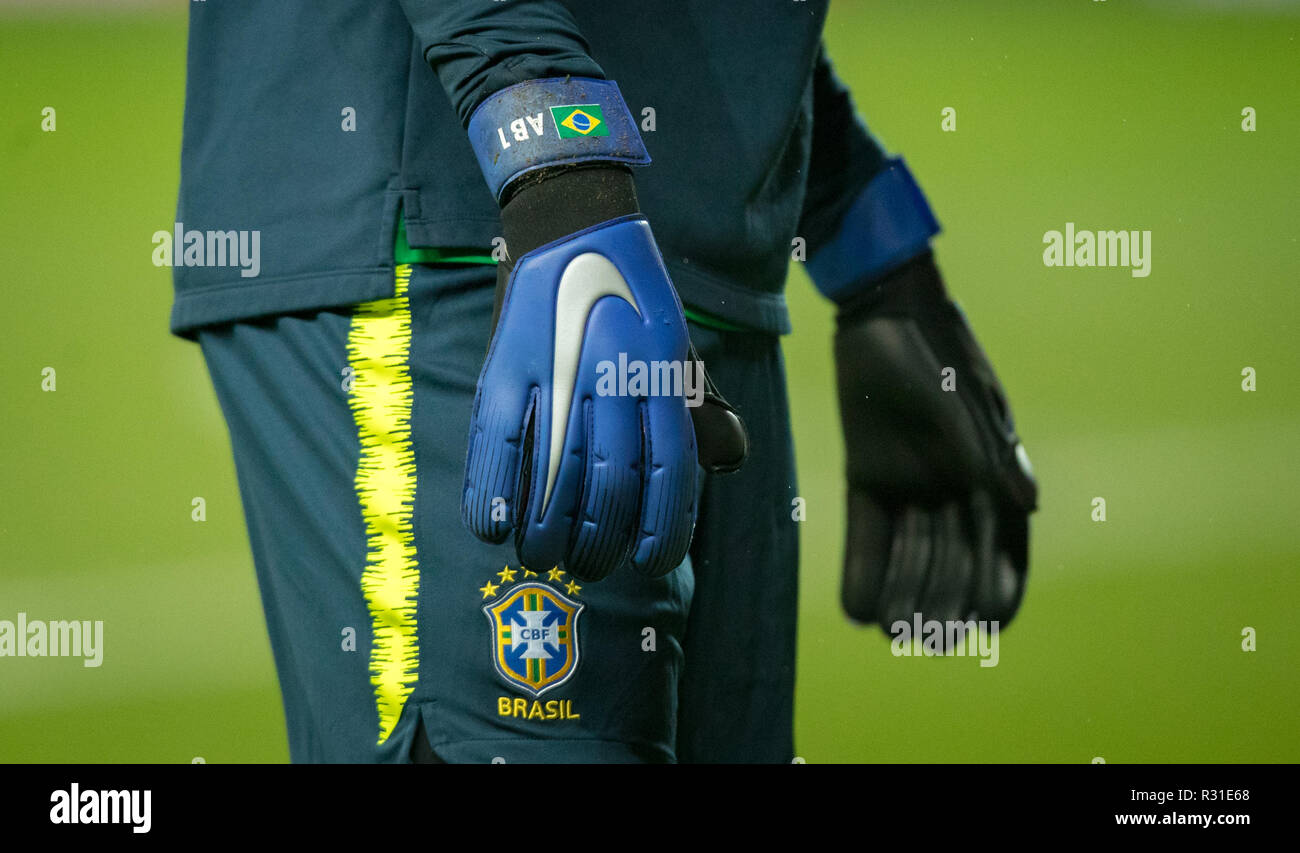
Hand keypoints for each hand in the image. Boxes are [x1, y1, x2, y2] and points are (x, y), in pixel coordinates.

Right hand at [462, 167, 744, 580]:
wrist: (572, 223)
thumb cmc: (629, 299)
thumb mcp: (677, 347)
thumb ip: (697, 407)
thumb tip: (730, 460)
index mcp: (660, 378)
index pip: (668, 477)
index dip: (662, 533)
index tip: (649, 564)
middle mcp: (612, 381)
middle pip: (610, 489)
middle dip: (600, 544)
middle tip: (588, 564)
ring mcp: (555, 374)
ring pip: (556, 479)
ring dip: (548, 535)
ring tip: (544, 556)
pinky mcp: (505, 366)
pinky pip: (498, 443)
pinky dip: (492, 495)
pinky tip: (494, 528)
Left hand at [835, 251, 1037, 632]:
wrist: (881, 312)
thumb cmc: (937, 352)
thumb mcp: (965, 401)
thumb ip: (990, 454)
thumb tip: (1028, 504)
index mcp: (992, 477)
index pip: (1003, 548)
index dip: (996, 588)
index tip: (984, 624)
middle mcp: (952, 488)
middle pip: (953, 561)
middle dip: (943, 601)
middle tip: (929, 638)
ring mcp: (910, 484)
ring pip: (910, 554)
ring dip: (905, 593)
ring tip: (894, 632)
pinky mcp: (868, 475)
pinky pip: (868, 533)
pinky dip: (865, 569)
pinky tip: (858, 608)